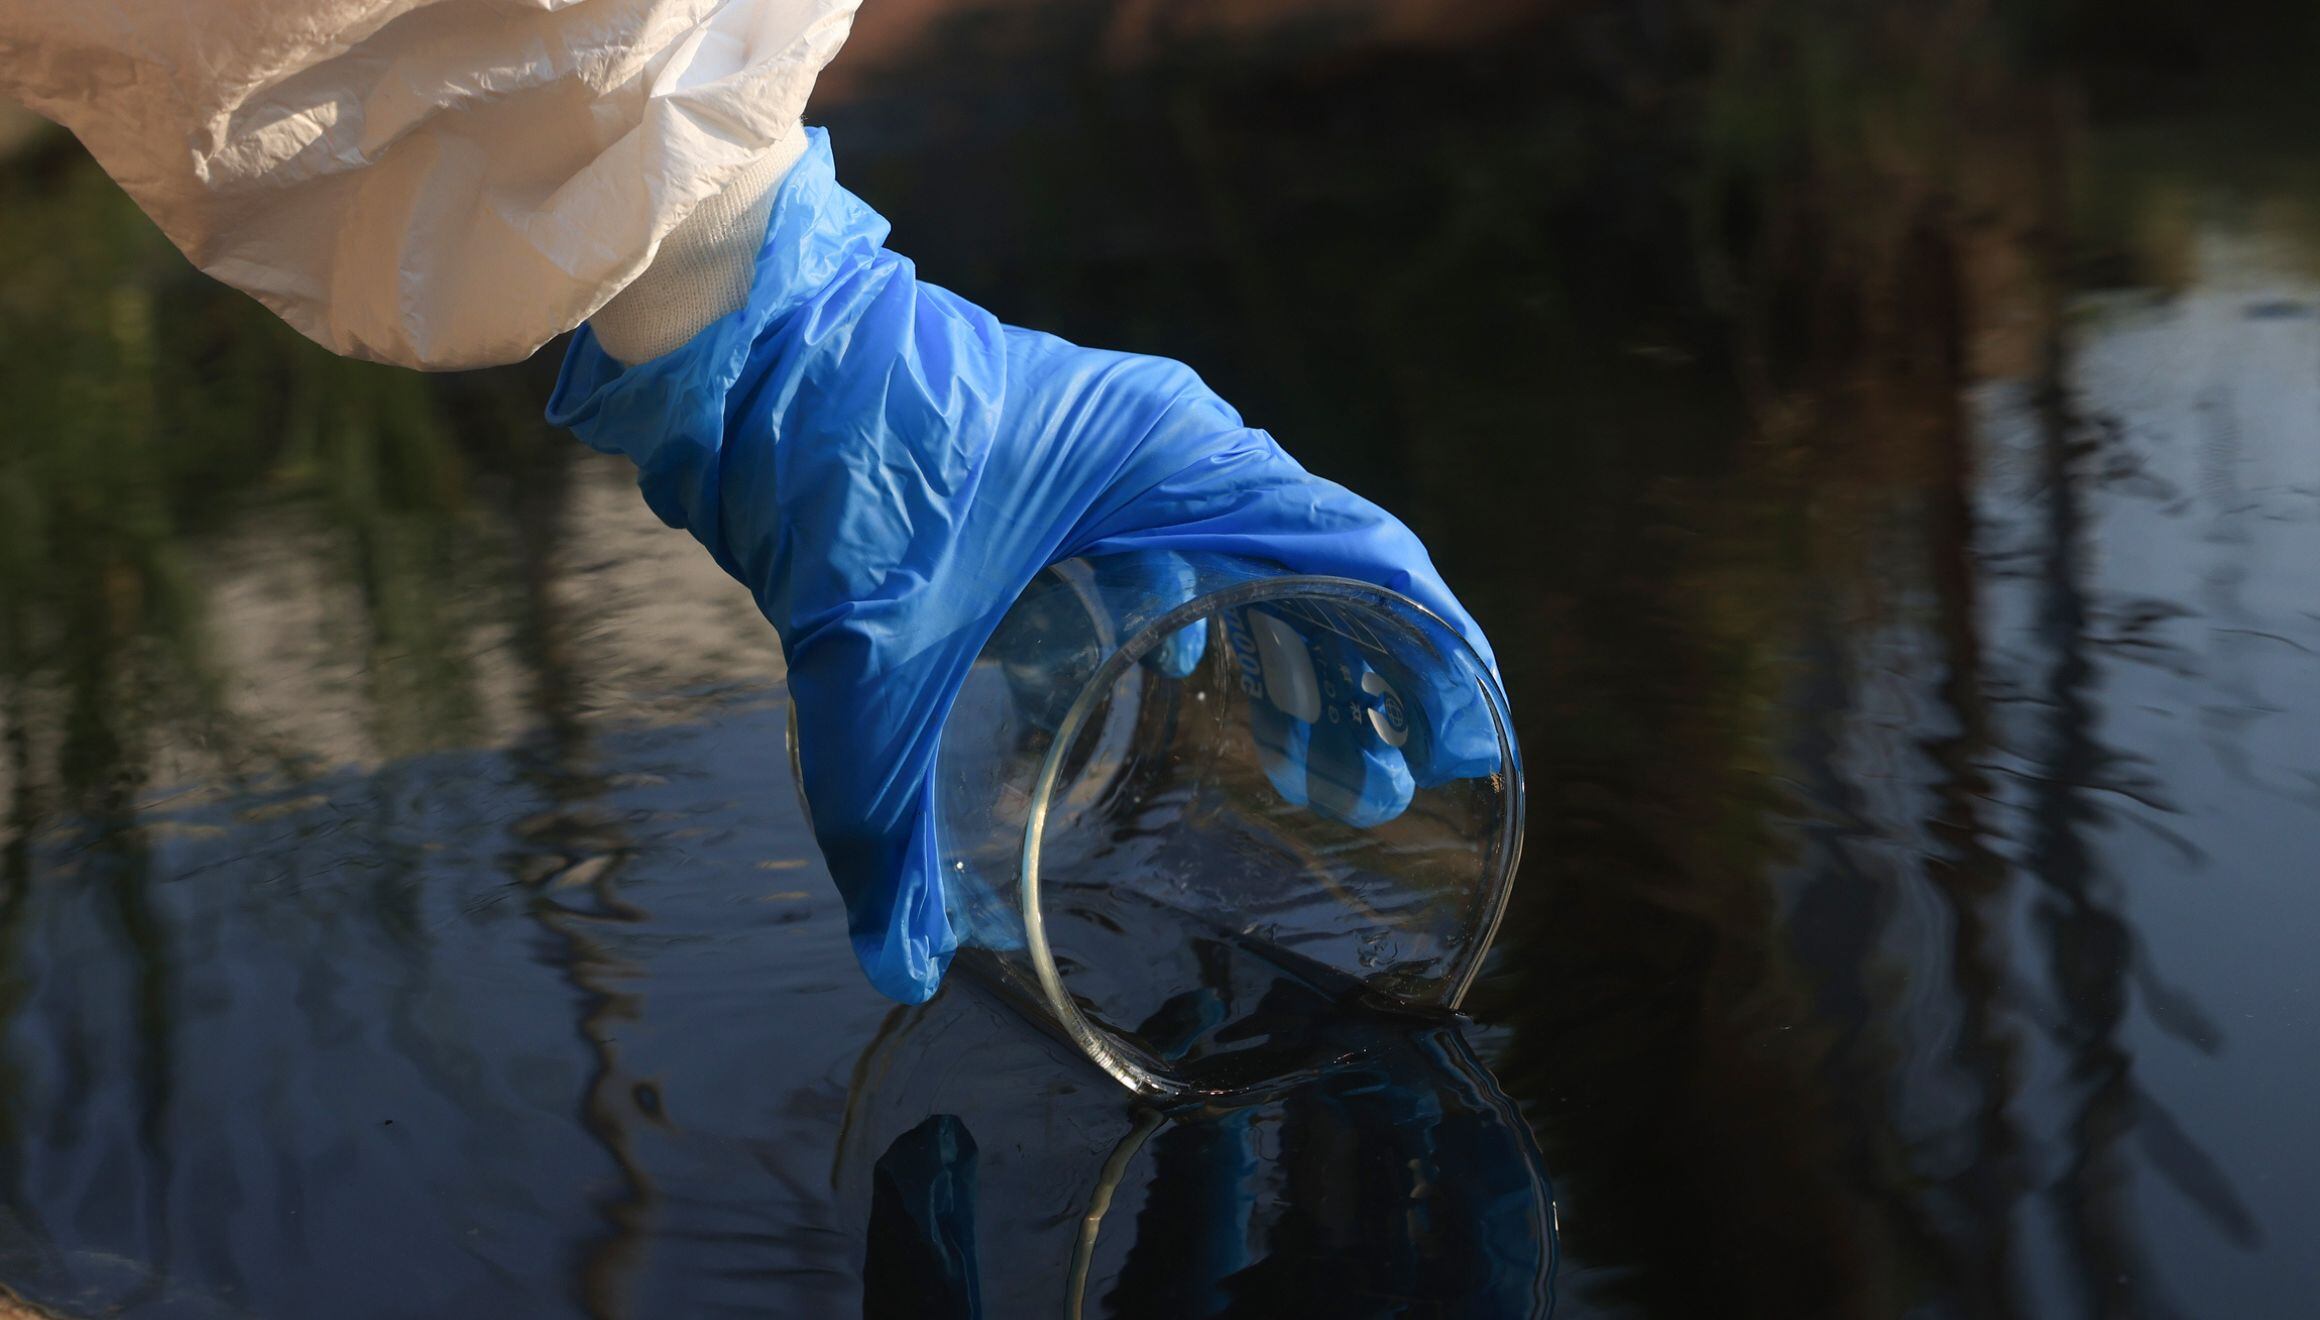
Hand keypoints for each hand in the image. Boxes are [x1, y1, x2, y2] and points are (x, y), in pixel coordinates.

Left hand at [548, 130, 1501, 1003]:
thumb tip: (901, 963)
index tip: (1464, 743)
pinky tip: (1184, 705)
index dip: (1427, 652)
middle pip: (1319, 568)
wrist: (752, 347)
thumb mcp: (865, 656)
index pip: (1358, 550)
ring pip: (1250, 563)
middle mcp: (1172, 446)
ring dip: (1286, 666)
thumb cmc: (833, 461)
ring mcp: (1123, 454)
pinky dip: (1206, 633)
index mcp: (1174, 461)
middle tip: (1376, 798)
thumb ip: (879, 820)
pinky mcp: (1073, 470)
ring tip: (1310, 777)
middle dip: (1361, 688)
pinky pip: (1180, 555)